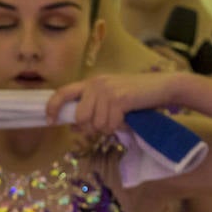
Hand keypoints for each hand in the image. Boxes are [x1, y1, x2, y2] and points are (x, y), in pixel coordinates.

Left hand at [46, 72, 178, 133]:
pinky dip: (118, 127)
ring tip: (119, 118)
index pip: (62, 93)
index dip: (53, 107)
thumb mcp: (110, 99)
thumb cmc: (136, 96)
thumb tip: (75, 127)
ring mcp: (107, 90)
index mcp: (90, 83)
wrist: (162, 87)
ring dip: (108, 128)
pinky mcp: (119, 98)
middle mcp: (95, 84)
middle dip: (90, 128)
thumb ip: (92, 109)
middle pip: (80, 118)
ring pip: (96, 124)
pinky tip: (126, 118)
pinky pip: (109, 124)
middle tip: (106, 124)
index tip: (49, 121)